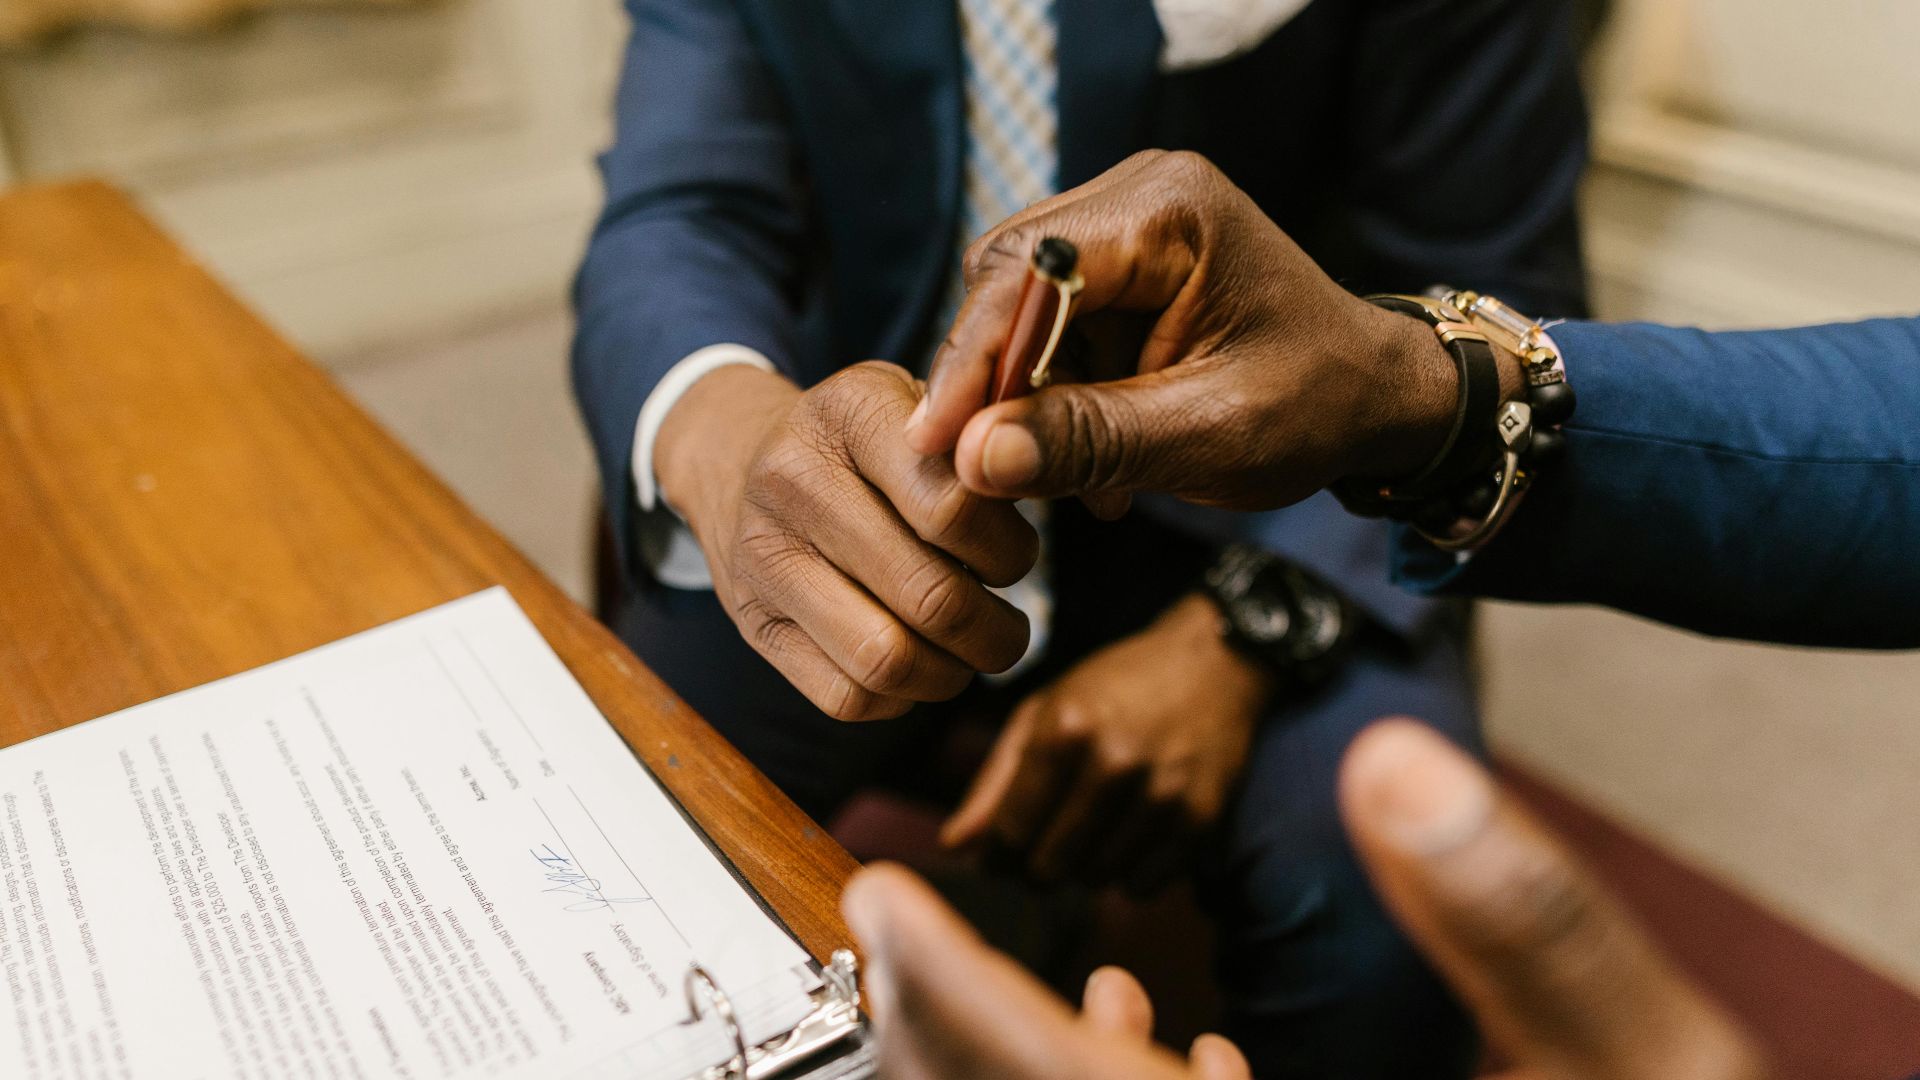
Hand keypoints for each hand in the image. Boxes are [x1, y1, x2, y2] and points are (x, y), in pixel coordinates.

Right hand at [656, 362, 1037, 720]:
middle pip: (931, 597)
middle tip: (1010, 628)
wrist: (747, 464)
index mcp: (852, 413)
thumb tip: (1059, 481)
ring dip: (951, 674)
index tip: (1014, 557)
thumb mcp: (928, 411)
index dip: (1008, 553)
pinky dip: (900, 698)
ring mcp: (763, 557)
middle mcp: (794, 480)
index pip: (954, 510)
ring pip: (886, 660)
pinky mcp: (752, 623)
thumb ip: (991, 442)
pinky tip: (916, 664)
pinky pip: (847, 698)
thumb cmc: (873, 445)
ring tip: (967, 652)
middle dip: (995, 631)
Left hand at [842, 721, 1771, 1079]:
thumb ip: (1522, 923)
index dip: (955, 980)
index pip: (1055, 1077)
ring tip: (1032, 965)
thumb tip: (1408, 775)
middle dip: (955, 1016)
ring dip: (1028, 1046)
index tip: (881, 888)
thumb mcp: (1643, 1062)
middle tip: (905, 914)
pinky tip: (1163, 1038)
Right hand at [904, 150, 1500, 511]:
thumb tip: (973, 460)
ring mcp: (1125, 224)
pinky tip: (1086, 455)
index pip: (1029, 272)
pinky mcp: (1118, 265)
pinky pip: (1048, 325)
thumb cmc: (1317, 407)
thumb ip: (1091, 442)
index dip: (973, 360)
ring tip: (1061, 477)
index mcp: (1170, 211)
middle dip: (991, 381)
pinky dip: (1052, 393)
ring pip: (1016, 308)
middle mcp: (1139, 194)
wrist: (1375, 396)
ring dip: (1024, 395)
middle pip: (1007, 280)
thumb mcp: (1209, 435)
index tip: (934, 444)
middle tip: (976, 470)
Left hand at [940, 593, 1267, 891]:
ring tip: (1092, 831)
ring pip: (1096, 881)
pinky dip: (1129, 874)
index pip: (1010, 833)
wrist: (1212, 664)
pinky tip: (1130, 836)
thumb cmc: (1114, 687)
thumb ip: (994, 783)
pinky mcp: (1201, 819)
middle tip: (1045, 847)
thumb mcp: (1043, 713)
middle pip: (1050, 867)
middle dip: (1038, 867)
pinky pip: (1143, 886)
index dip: (997, 856)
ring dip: (1085, 869)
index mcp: (1064, 730)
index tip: (999, 858)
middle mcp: (1113, 764)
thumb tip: (953, 848)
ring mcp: (1162, 794)